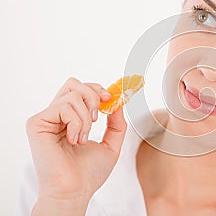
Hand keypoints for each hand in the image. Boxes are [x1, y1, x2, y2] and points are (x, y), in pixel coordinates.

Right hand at [25, 77, 126, 213]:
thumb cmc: (89, 173)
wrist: (75, 191)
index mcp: (70, 119)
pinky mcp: (37, 123)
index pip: (81, 90)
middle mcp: (57, 116)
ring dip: (87, 117)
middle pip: (73, 84)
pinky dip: (77, 122)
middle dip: (93, 95)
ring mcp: (46, 119)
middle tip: (99, 116)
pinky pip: (64, 107)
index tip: (110, 98)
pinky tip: (74, 140)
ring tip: (83, 138)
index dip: (97, 89)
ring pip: (72, 94)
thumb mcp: (111, 144)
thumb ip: (116, 122)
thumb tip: (118, 101)